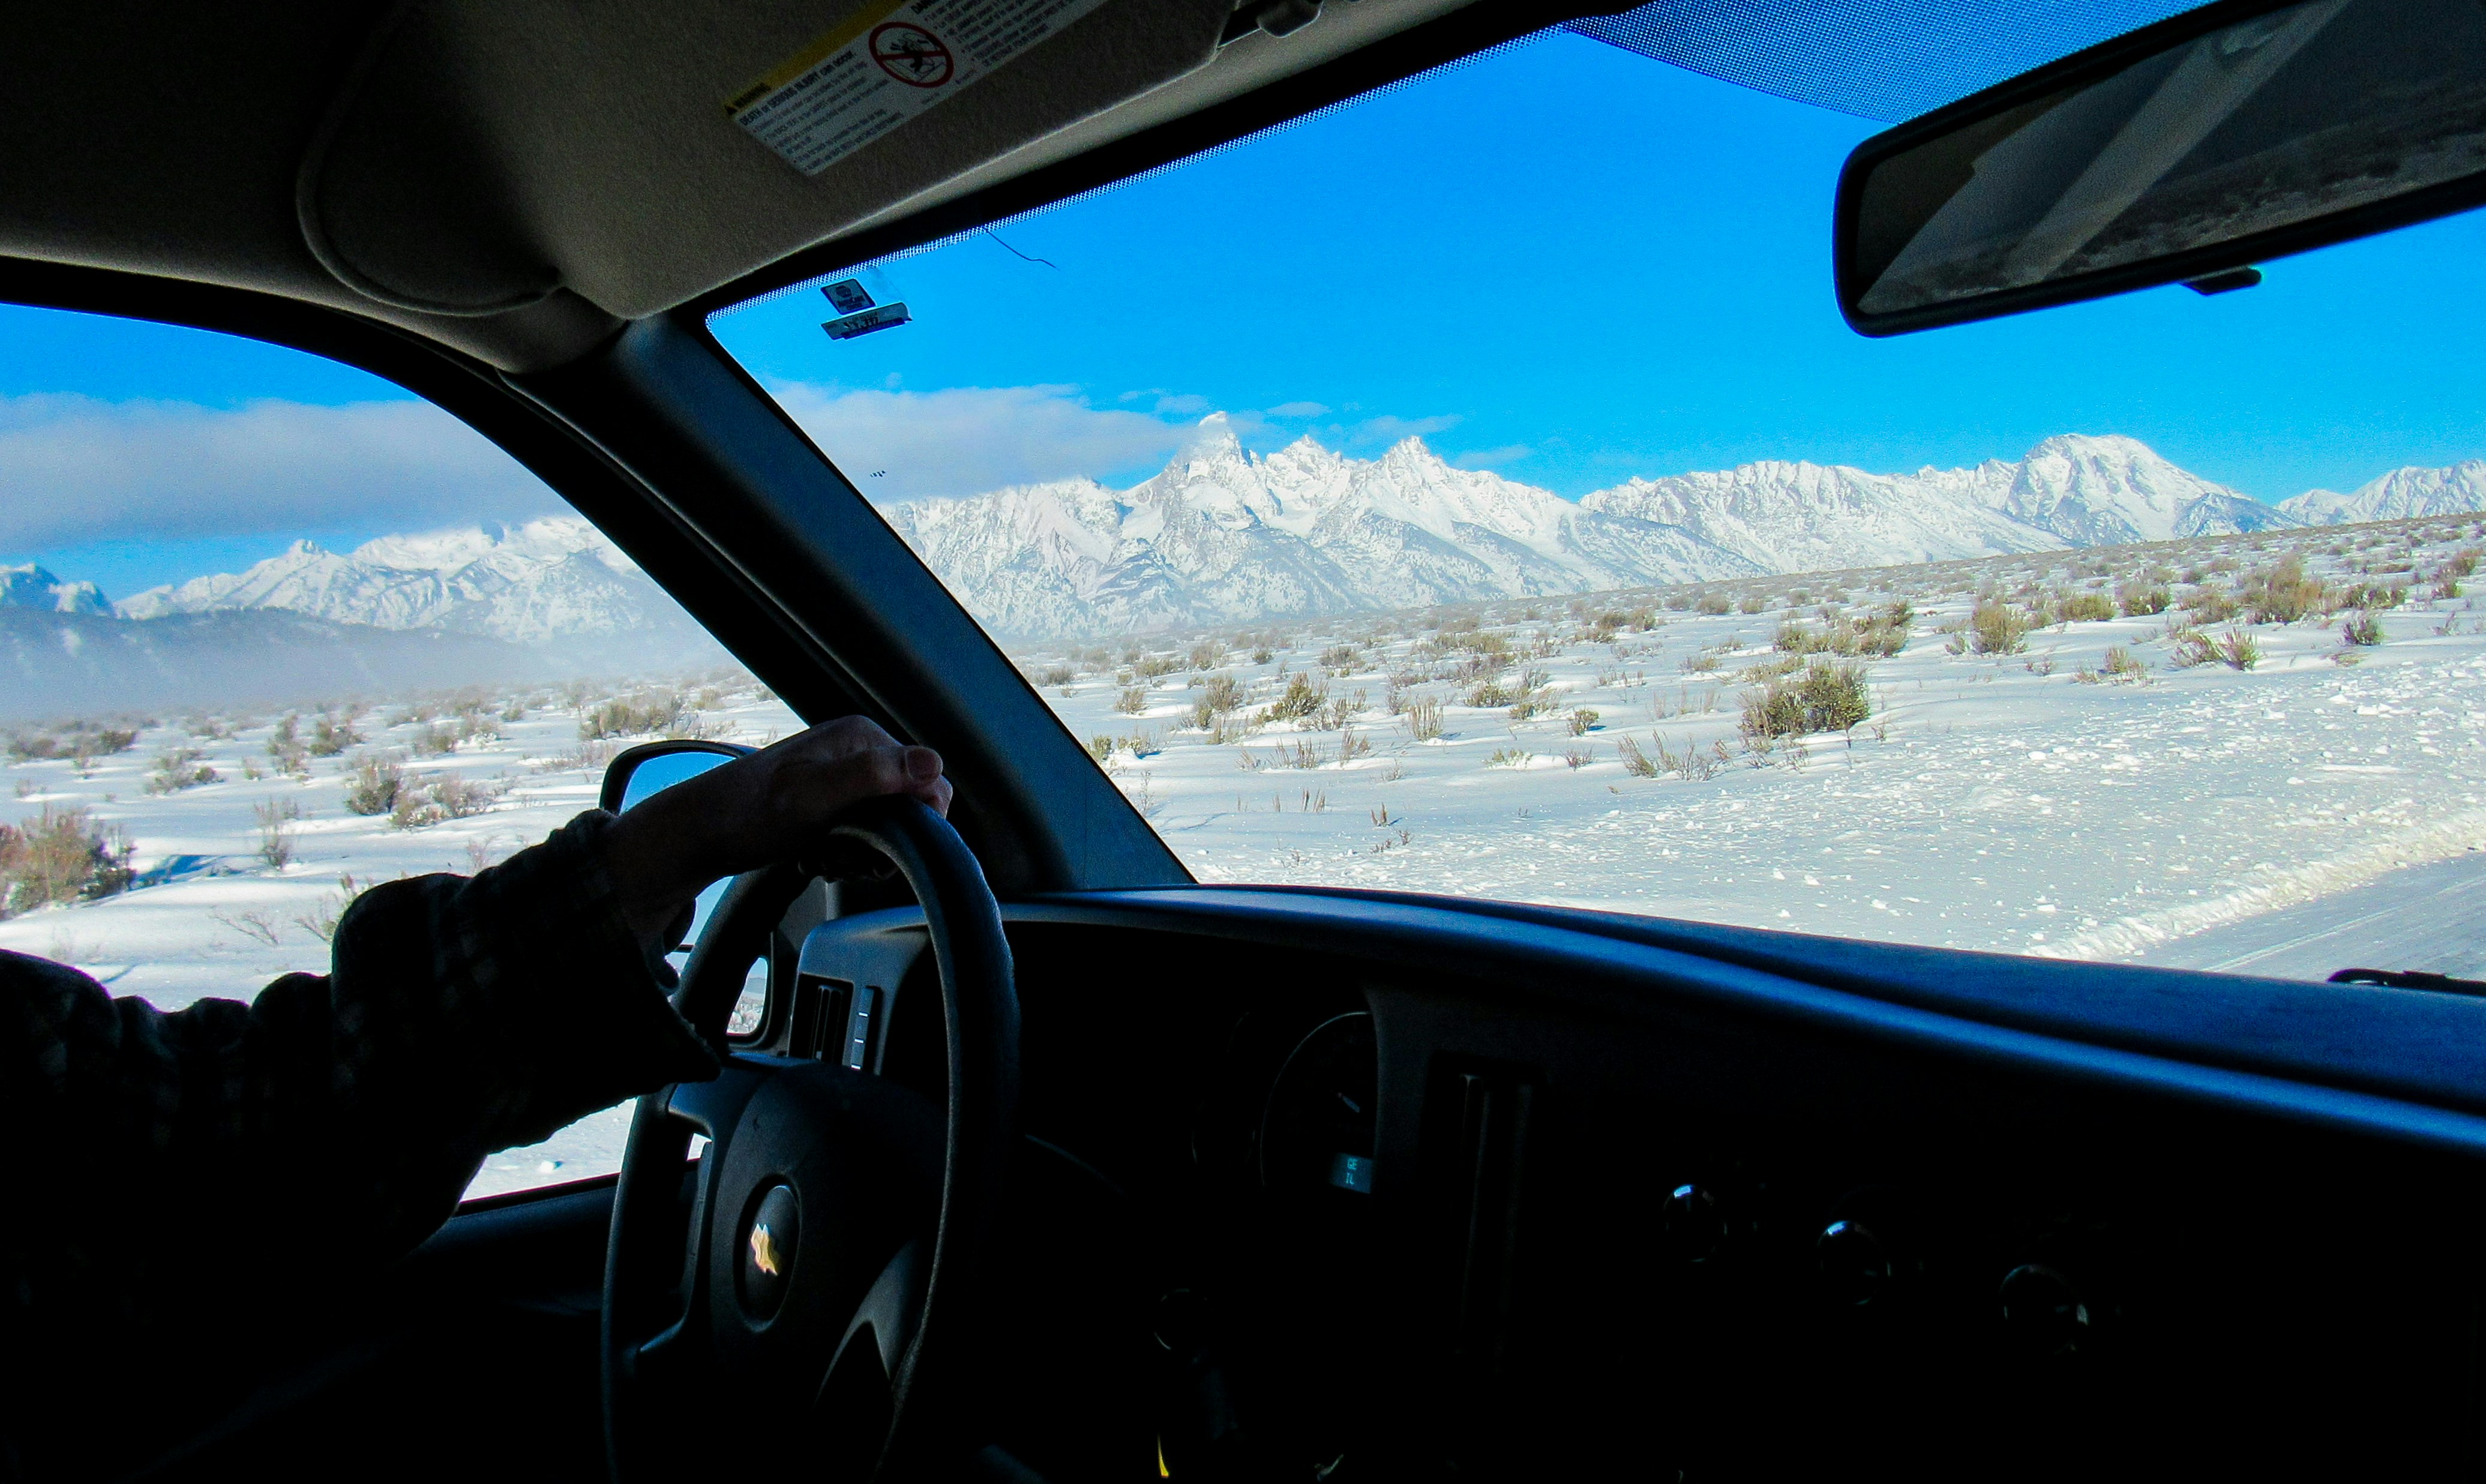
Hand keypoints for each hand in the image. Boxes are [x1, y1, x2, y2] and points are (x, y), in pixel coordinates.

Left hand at [601, 717, 949, 949]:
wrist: (703, 833)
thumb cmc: (751, 813)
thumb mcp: (814, 796)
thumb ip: (872, 776)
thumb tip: (933, 763)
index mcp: (861, 738)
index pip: (928, 778)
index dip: (917, 822)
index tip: (883, 850)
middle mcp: (856, 751)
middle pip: (907, 807)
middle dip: (882, 842)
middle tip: (844, 856)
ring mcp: (843, 776)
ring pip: (885, 826)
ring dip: (859, 852)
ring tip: (823, 855)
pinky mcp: (829, 800)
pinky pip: (860, 833)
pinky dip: (843, 853)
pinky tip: (815, 855)